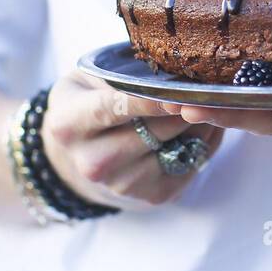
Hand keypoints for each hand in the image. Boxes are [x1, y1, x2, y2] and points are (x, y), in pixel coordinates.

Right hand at [43, 71, 222, 208]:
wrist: (83, 151)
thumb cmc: (90, 100)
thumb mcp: (91, 77)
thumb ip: (124, 75)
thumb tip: (174, 74)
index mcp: (68, 125)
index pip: (111, 109)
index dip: (147, 101)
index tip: (176, 92)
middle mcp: (91, 162)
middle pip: (150, 132)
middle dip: (182, 110)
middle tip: (203, 88)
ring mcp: (121, 185)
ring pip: (174, 149)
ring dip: (197, 126)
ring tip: (202, 104)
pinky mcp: (151, 196)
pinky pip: (189, 167)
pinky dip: (203, 144)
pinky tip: (202, 126)